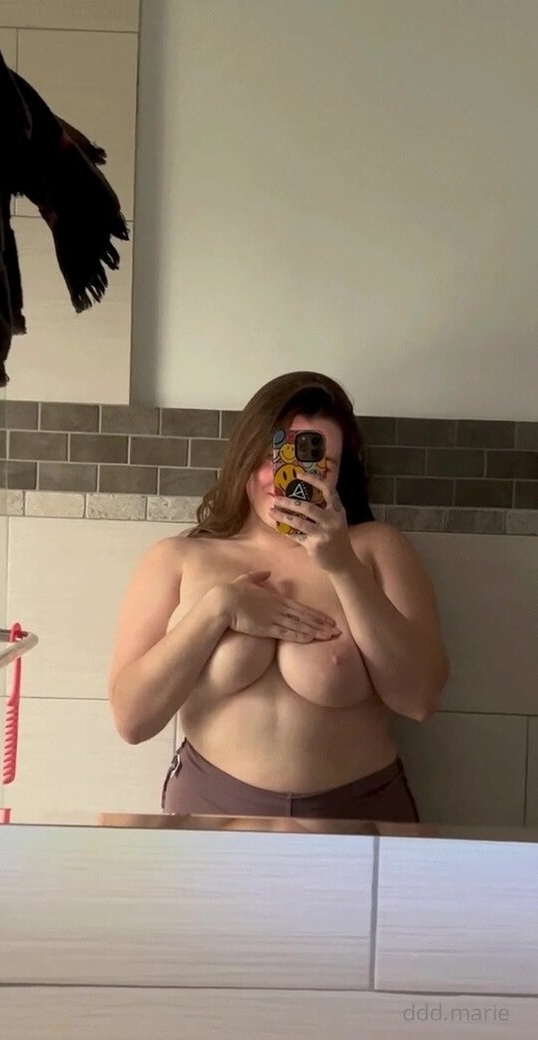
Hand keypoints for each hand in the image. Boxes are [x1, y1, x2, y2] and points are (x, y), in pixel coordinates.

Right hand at [219, 570, 339, 641]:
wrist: (222, 602)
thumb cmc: (232, 591)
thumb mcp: (247, 580)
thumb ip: (258, 576)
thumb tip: (267, 572)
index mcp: (277, 598)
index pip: (301, 607)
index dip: (316, 614)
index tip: (329, 619)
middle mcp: (279, 608)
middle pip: (305, 617)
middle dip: (322, 624)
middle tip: (337, 630)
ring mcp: (274, 619)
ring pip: (299, 626)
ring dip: (315, 632)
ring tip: (330, 637)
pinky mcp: (266, 629)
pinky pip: (286, 634)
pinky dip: (299, 636)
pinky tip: (310, 639)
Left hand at [269, 474, 354, 572]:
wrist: (343, 562)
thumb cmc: (336, 539)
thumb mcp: (335, 521)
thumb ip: (324, 509)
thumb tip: (301, 496)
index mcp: (338, 510)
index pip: (328, 489)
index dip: (314, 480)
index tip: (299, 475)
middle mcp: (332, 519)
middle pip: (307, 506)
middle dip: (288, 501)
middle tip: (275, 497)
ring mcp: (324, 533)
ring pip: (299, 522)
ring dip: (283, 515)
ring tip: (271, 510)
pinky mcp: (315, 545)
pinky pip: (297, 535)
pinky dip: (286, 531)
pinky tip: (278, 526)